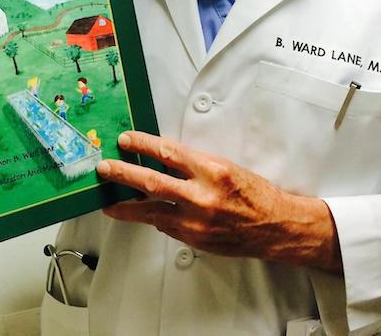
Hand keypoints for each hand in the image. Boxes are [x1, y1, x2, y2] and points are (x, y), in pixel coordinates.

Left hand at [97, 131, 340, 271]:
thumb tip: (160, 157)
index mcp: (212, 170)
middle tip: (104, 167)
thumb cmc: (254, 193)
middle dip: (122, 173)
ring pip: (150, 211)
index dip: (142, 144)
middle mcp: (202, 195)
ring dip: (125, 204)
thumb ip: (194, 164)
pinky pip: (164, 225)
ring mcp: (197, 221)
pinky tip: (138, 212)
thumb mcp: (226, 166)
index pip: (168, 152)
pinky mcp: (194, 240)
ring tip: (107, 198)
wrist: (277, 227)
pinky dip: (150, 217)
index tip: (125, 140)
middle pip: (151, 181)